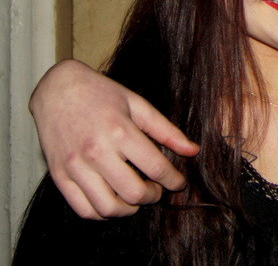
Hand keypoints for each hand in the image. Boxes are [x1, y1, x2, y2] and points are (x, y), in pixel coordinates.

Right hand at [29, 60, 199, 218]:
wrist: (58, 90)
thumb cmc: (102, 94)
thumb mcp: (138, 105)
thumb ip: (167, 131)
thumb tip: (193, 151)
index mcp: (120, 132)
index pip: (156, 167)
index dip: (173, 180)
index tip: (179, 183)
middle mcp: (96, 152)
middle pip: (133, 192)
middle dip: (152, 196)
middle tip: (157, 190)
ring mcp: (75, 166)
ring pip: (107, 207)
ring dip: (129, 209)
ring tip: (136, 198)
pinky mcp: (59, 176)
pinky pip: (83, 209)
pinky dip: (102, 213)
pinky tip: (114, 202)